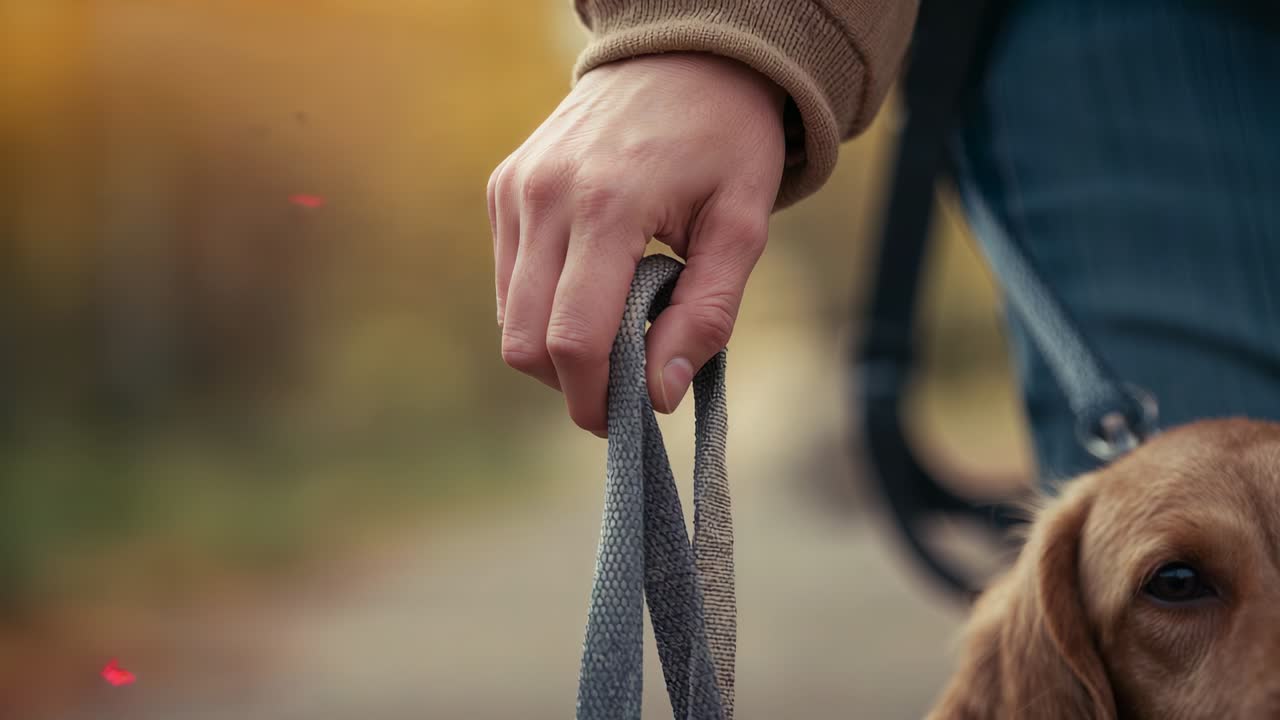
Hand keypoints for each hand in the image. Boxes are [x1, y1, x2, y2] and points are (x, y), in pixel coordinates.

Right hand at [488, 53, 785, 435]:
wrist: (683, 55)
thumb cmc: (726, 141)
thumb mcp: (743, 227)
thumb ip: (705, 315)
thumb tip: (658, 396)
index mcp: (606, 205)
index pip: (574, 340)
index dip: (597, 400)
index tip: (630, 420)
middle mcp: (543, 197)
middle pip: (525, 343)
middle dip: (572, 386)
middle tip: (625, 388)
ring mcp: (514, 190)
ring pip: (509, 319)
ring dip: (556, 349)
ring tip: (616, 329)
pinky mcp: (503, 188)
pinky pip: (508, 281)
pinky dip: (544, 308)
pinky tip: (592, 287)